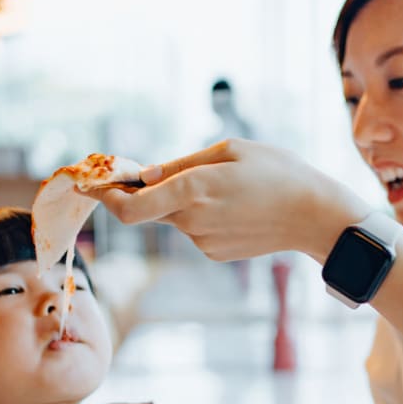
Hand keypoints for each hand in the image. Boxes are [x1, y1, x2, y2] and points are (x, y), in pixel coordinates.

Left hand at [95, 139, 370, 261]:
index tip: (88, 185)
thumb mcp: (230, 150)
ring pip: (175, 216)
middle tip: (159, 171)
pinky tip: (234, 206)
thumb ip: (181, 165)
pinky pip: (194, 229)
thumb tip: (143, 175)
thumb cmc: (277, 173)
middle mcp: (192, 221)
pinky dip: (201, 215)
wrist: (314, 216)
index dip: (104, 197)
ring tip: (226, 186)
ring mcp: (203, 241)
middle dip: (145, 191)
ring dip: (182, 200)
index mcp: (193, 190)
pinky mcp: (215, 252)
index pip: (130, 207)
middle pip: (149, 208)